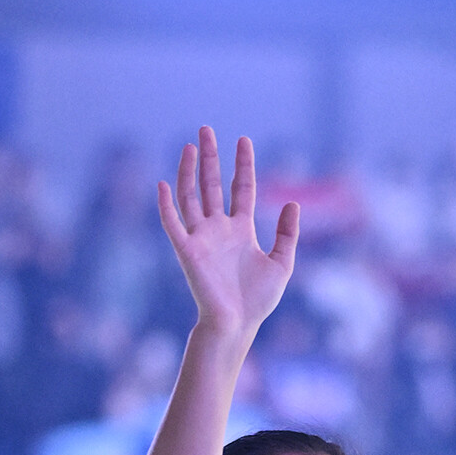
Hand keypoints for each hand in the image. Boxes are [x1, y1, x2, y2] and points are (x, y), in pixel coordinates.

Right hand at [157, 127, 300, 341]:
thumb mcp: (282, 263)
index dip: (242, 164)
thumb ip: (287, 234)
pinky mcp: (187, 251)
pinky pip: (173, 224)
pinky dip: (166, 205)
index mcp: (240, 230)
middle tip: (206, 129)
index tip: (243, 139)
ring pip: (191, 196)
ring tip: (189, 145)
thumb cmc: (258, 301)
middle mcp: (218, 229)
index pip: (241, 188)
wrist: (237, 325)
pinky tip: (163, 183)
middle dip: (210, 157)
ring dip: (187, 171)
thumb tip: (293, 204)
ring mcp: (201, 238)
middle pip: (212, 185)